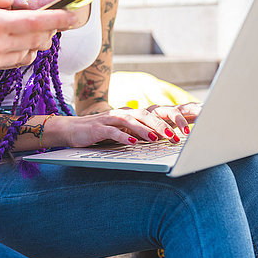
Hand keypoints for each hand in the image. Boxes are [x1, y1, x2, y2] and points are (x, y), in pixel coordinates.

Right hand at [0, 0, 77, 82]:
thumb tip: (13, 0)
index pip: (36, 22)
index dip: (60, 18)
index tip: (75, 14)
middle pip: (38, 41)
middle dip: (49, 31)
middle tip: (50, 23)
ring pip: (28, 55)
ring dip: (33, 44)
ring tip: (22, 32)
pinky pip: (11, 64)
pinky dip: (16, 54)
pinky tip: (5, 46)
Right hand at [46, 103, 201, 147]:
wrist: (70, 130)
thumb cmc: (100, 133)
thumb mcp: (122, 133)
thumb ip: (139, 133)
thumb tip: (163, 139)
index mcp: (130, 114)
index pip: (154, 114)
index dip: (170, 118)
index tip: (187, 127)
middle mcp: (121, 113)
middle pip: (145, 115)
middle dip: (163, 125)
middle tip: (178, 136)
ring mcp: (108, 119)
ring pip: (131, 121)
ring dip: (145, 130)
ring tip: (158, 138)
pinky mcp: (97, 128)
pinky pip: (112, 132)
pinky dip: (123, 137)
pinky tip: (133, 143)